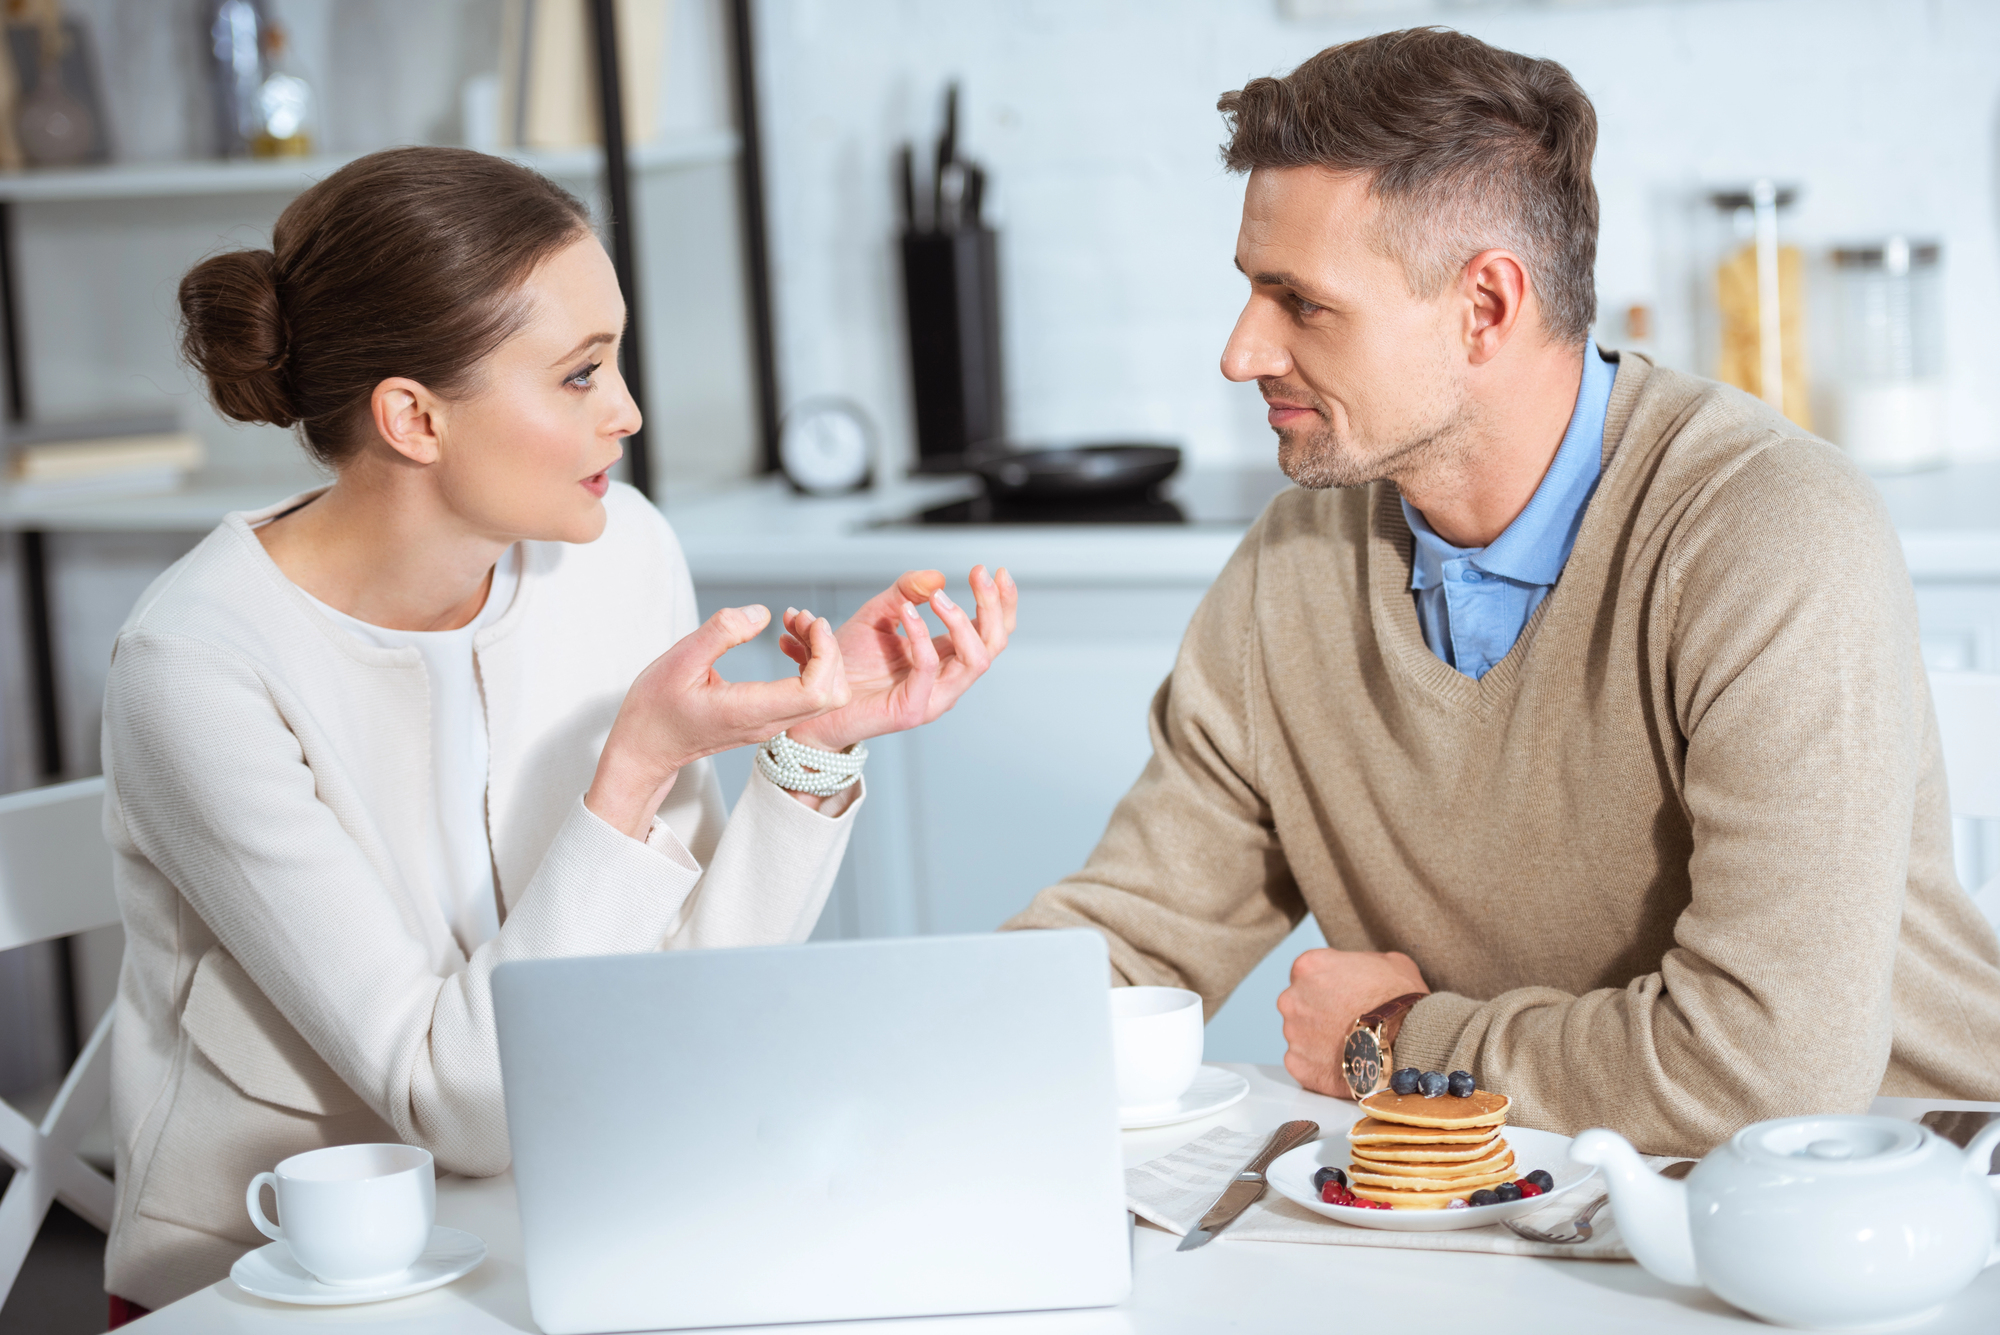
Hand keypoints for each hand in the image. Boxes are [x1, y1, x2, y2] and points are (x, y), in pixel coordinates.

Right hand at [586, 605, 848, 837]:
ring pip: (824, 694)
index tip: (807, 622)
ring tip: (792, 623)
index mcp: (751, 711)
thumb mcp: (678, 660)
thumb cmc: (656, 709)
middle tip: (799, 617)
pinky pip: (807, 694)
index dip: (825, 653)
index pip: (817, 691)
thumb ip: (721, 633)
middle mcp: (769, 722)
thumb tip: (762, 613)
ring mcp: (771, 723)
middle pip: (832, 694)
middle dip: (827, 648)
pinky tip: (786, 642)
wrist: (645, 748)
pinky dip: (808, 664)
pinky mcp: (768, 718)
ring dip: (819, 654)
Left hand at [783, 565, 1017, 753]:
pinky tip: (906, 612)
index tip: (996, 570)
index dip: (1001, 602)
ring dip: (961, 621)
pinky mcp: (912, 709)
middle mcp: (948, 680)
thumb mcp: (877, 614)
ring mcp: (934, 698)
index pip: (990, 632)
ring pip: (974, 660)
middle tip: (980, 573)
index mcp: (947, 659)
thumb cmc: (846, 663)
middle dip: (993, 606)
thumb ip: (905, 592)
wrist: (815, 699)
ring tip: (938, 597)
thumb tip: (938, 577)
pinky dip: (922, 635)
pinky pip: (929, 668)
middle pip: (993, 644)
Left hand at [1277, 948, 1428, 1097]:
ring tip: (1349, 1043)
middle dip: (1319, 1011)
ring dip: (1318, 1038)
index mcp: (1309, 966)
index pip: (1307, 973)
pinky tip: (1343, 1061)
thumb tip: (1361, 971)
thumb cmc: (1401, 1001)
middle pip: (1299, 1003)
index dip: (1327, 985)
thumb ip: (1360, 963)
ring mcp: (1293, 1033)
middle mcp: (1292, 998)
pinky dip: (1319, 1063)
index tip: (1343, 995)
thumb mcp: (1389, 963)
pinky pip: (1303, 1061)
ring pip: (1300, 1033)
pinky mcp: (1298, 1064)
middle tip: (1347, 1020)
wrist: (1408, 1043)